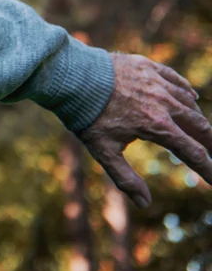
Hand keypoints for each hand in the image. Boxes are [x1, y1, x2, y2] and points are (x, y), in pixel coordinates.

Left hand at [77, 53, 211, 207]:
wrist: (72, 77)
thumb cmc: (86, 116)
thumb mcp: (103, 151)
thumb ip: (125, 178)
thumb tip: (144, 204)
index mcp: (157, 126)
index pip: (192, 152)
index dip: (208, 168)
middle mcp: (164, 104)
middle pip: (199, 125)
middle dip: (210, 142)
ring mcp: (158, 83)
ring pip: (189, 102)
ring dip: (198, 117)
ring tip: (201, 129)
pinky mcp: (148, 67)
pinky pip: (176, 79)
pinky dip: (187, 91)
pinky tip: (191, 97)